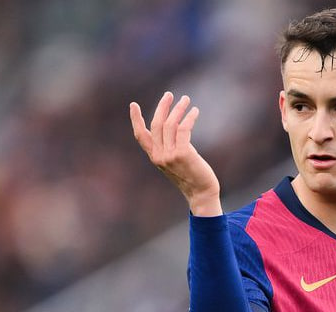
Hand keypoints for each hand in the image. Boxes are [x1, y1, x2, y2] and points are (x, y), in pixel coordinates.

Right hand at [130, 92, 221, 216]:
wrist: (201, 192)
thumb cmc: (191, 176)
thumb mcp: (174, 162)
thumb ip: (168, 147)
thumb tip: (172, 126)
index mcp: (154, 157)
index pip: (140, 136)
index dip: (136, 120)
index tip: (133, 105)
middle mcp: (159, 156)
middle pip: (157, 124)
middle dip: (162, 107)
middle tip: (169, 94)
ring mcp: (170, 155)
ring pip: (170, 124)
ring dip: (178, 109)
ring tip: (186, 100)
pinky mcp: (183, 154)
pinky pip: (183, 129)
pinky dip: (189, 117)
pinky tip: (194, 111)